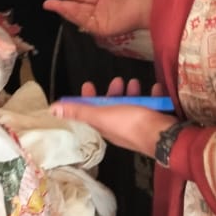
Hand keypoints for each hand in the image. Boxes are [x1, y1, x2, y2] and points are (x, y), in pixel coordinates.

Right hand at [44, 0, 152, 37]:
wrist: (149, 4)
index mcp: (106, 0)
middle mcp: (101, 10)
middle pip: (78, 7)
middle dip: (63, 3)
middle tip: (48, 0)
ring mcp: (101, 20)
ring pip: (79, 15)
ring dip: (65, 10)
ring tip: (51, 4)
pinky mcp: (103, 28)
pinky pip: (86, 22)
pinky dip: (75, 16)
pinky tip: (65, 10)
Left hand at [52, 80, 171, 156]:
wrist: (163, 135)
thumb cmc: (131, 123)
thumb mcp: (102, 115)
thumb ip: (79, 111)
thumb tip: (53, 110)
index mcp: (106, 127)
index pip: (92, 113)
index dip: (88, 99)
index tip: (88, 84)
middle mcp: (120, 128)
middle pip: (113, 108)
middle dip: (113, 92)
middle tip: (117, 80)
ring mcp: (138, 125)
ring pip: (132, 106)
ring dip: (132, 92)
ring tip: (134, 82)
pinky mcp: (154, 122)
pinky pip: (152, 106)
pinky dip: (152, 96)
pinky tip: (155, 89)